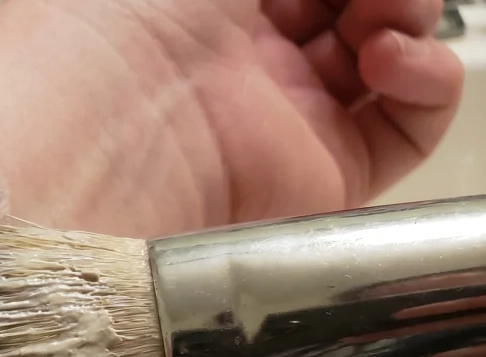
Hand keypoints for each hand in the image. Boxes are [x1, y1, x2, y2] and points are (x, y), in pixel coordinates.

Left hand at [88, 0, 464, 223]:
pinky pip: (404, 129)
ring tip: (385, 12)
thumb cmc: (108, 26)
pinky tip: (393, 57)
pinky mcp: (317, 179)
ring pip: (387, 64)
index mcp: (199, 11)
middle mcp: (242, 65)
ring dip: (410, 21)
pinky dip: (426, 84)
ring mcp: (283, 122)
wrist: (91, 133)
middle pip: (349, 13)